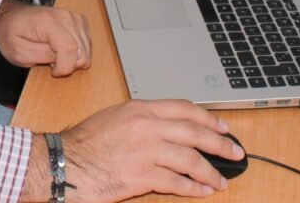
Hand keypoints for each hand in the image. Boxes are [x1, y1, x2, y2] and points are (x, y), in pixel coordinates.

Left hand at [0, 0, 90, 76]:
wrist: (11, 16)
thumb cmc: (11, 33)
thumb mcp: (18, 52)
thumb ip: (41, 56)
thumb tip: (63, 59)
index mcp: (48, 21)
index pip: (69, 49)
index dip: (64, 67)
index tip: (53, 71)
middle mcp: (65, 16)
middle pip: (82, 52)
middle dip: (67, 64)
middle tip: (50, 60)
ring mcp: (74, 17)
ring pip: (86, 51)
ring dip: (72, 59)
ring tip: (54, 54)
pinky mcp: (80, 21)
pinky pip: (87, 45)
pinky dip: (76, 53)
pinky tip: (61, 49)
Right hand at [20, 99, 243, 201]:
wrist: (63, 162)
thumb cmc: (83, 143)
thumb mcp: (114, 117)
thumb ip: (141, 119)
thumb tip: (167, 128)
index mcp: (139, 108)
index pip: (183, 109)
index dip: (208, 119)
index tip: (223, 128)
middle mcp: (145, 125)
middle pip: (194, 132)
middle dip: (219, 144)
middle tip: (235, 153)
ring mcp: (145, 150)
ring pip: (190, 158)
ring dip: (210, 171)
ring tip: (221, 180)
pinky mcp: (141, 175)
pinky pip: (176, 182)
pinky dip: (193, 188)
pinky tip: (202, 192)